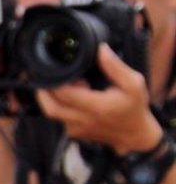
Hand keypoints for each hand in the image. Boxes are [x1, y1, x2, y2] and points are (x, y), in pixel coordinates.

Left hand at [36, 44, 160, 154]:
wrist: (135, 134)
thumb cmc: (134, 107)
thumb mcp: (133, 84)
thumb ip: (115, 67)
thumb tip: (101, 49)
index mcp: (96, 107)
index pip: (63, 94)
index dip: (59, 79)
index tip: (66, 69)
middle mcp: (82, 121)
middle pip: (49, 105)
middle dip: (48, 88)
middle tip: (59, 76)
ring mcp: (75, 129)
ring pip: (51, 111)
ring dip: (54, 96)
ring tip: (71, 86)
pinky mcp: (73, 132)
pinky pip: (59, 116)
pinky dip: (60, 104)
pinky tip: (75, 96)